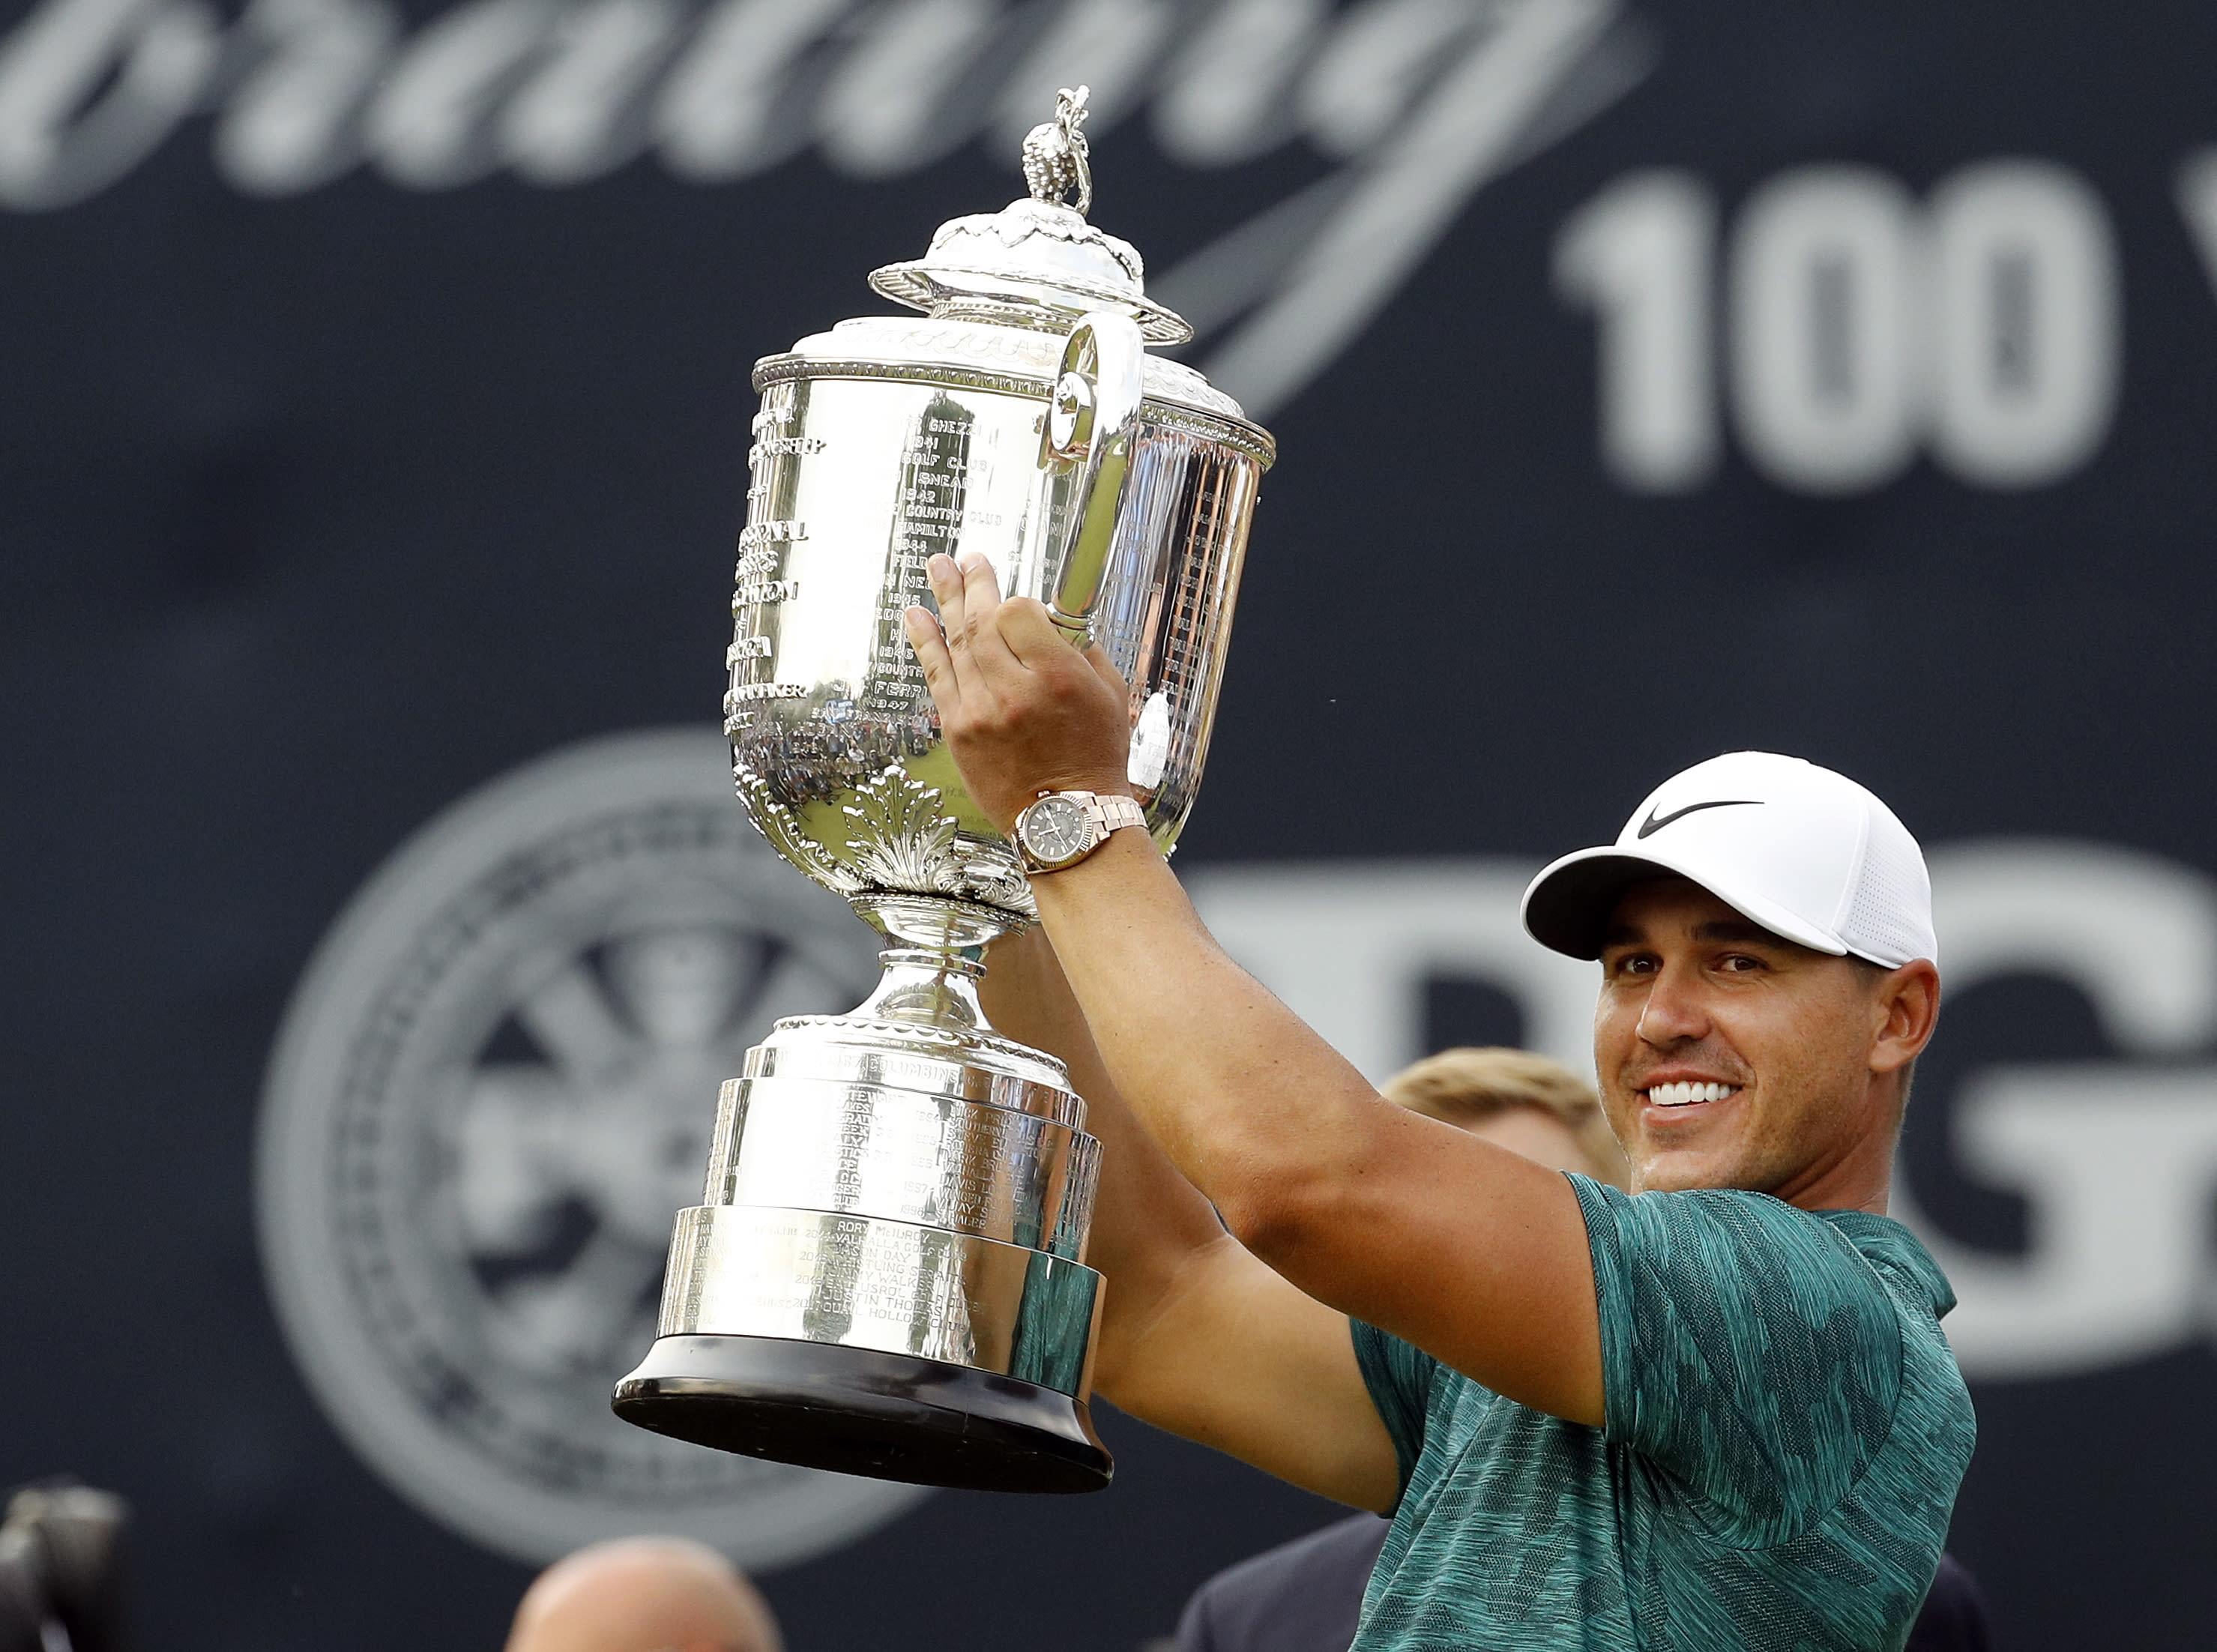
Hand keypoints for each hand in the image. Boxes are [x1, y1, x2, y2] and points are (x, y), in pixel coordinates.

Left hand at [902, 551, 1132, 832]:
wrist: (1066, 819)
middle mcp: (1014, 691)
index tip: (1022, 605)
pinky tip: (916, 614)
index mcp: (1057, 677)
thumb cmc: (1094, 756)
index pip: (1019, 613)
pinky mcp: (958, 729)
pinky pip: (937, 674)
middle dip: (974, 584)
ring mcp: (980, 711)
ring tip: (938, 566)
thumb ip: (1081, 648)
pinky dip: (925, 641)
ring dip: (945, 599)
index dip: (1018, 603)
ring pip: (956, 642)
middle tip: (969, 558)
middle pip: (982, 620)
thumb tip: (1051, 616)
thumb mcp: (1110, 694)